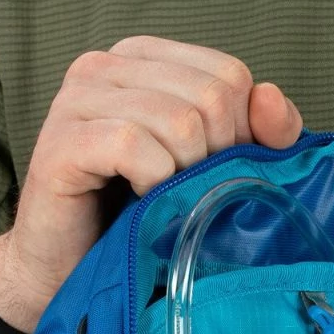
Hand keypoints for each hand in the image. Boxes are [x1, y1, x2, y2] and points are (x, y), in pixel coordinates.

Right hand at [0, 37, 303, 332]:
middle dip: (214, 159)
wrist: (68, 273)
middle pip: (210, 98)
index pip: (229, 75)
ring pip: (177, 122)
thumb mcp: (205, 172)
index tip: (212, 174)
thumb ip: (252, 135)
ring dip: (182, 179)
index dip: (240, 135)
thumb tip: (270, 101)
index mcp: (146, 60)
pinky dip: (150, 184)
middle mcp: (108, 67)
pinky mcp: (62, 141)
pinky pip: (133, 145)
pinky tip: (138, 201)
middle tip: (184, 196)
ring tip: (158, 201)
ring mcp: (78, 98)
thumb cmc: (136, 221)